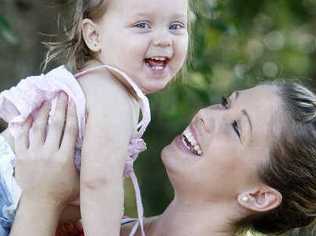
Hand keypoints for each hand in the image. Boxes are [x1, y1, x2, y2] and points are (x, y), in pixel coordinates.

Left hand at [14, 93, 79, 208]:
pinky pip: (21, 137)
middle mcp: (49, 153)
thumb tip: (100, 151)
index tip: (73, 101)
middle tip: (61, 94)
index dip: (72, 114)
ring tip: (46, 100)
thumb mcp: (81, 179)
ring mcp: (33, 154)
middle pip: (55, 125)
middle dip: (59, 107)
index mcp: (64, 158)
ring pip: (38, 128)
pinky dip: (24, 125)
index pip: (70, 131)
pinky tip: (28, 115)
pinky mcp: (21, 157)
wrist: (41, 203)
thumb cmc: (64, 191)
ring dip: (43, 112)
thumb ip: (88, 165)